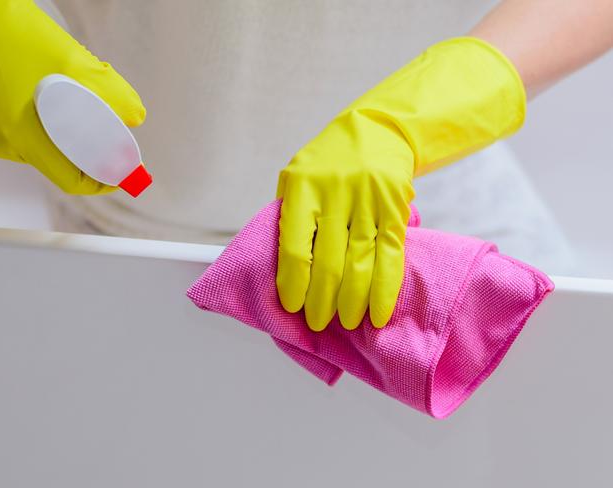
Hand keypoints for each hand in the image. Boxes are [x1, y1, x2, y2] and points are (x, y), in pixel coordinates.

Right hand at [0, 0, 145, 193]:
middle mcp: (4, 143)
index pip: (72, 181)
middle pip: (65, 165)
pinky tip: (60, 96)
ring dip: (76, 133)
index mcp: (21, 136)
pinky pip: (36, 135)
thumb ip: (116, 96)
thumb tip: (135, 119)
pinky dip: (57, 124)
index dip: (104, 180)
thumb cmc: (20, 37)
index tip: (125, 171)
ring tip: (82, 98)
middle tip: (114, 132)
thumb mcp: (79, 63)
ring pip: (51, 149)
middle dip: (94, 150)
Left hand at [276, 109, 414, 330]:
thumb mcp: (297, 175)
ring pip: (360, 264)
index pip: (294, 247)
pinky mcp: (395, 210)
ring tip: (347, 322)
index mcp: (304, 188)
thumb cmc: (329, 160)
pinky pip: (391, 257)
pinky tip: (378, 312)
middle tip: (318, 322)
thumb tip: (282, 267)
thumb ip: (289, 214)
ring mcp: (368, 202)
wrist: (379, 129)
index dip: (293, 283)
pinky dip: (385, 290)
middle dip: (322, 302)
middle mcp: (336, 195)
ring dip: (353, 302)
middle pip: (328, 263)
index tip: (292, 306)